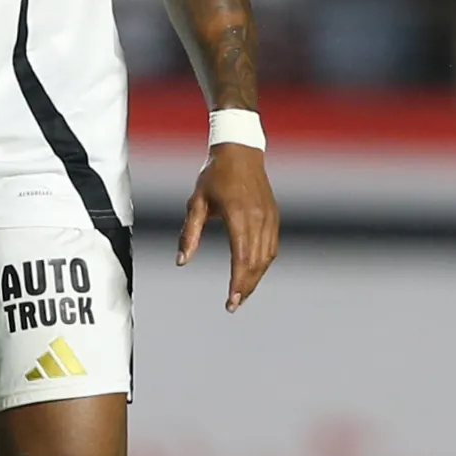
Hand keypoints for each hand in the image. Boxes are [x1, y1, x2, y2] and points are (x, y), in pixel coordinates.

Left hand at [177, 143, 278, 312]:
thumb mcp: (196, 202)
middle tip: (234, 305)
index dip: (237, 282)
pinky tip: (253, 273)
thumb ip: (189, 233)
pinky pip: (272, 247)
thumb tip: (181, 261)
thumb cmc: (214, 175)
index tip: (230, 301)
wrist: (240, 151)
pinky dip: (263, 264)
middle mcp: (258, 218)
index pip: (241, 257)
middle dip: (245, 287)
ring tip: (242, 294)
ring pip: (266, 257)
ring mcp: (269, 217)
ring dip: (255, 278)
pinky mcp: (274, 216)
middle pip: (256, 262)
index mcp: (238, 214)